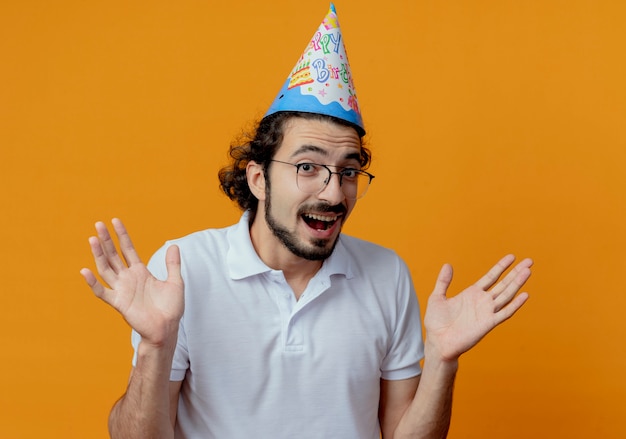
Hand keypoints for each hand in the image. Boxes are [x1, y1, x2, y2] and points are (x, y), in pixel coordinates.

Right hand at [80, 219, 183, 346]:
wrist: (167, 328)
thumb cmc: (171, 308)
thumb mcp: (175, 282)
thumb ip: (172, 264)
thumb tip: (174, 245)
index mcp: (140, 272)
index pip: (128, 250)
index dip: (122, 236)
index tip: (115, 221)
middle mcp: (128, 279)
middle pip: (114, 255)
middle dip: (106, 240)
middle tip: (98, 224)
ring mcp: (122, 290)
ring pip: (105, 268)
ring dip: (98, 255)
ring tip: (92, 239)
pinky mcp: (118, 303)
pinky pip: (102, 292)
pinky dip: (93, 283)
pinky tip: (85, 271)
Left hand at [423, 255, 531, 362]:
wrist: (437, 342)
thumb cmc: (436, 323)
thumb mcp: (437, 297)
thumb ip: (443, 281)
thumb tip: (448, 265)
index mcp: (472, 294)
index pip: (491, 277)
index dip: (501, 267)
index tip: (512, 257)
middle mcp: (482, 301)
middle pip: (503, 284)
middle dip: (516, 272)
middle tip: (529, 261)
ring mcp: (487, 312)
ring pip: (506, 295)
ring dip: (517, 283)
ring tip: (528, 271)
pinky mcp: (488, 323)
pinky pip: (504, 313)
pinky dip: (515, 305)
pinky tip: (524, 295)